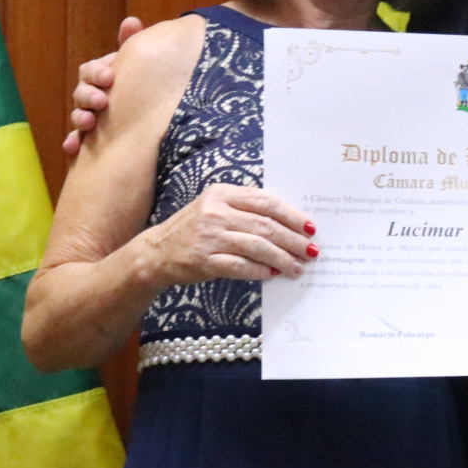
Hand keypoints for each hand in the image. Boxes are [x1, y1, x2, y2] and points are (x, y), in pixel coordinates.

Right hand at [61, 16, 142, 156]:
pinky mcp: (91, 141)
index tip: (110, 77)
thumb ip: (132, 46)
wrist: (153, 120)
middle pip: (81, 93)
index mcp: (101, 77)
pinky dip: (72, 143)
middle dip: (89, 96)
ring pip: (79, 116)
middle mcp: (93, 97)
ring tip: (89, 123)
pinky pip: (77, 142)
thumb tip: (131, 21)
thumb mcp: (140, 65)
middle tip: (102, 101)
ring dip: (80, 118)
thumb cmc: (143, 84)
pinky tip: (72, 148)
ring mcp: (91, 118)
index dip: (96, 72)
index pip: (90, 70)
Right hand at [141, 184, 316, 284]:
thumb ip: (245, 210)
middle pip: (265, 225)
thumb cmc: (193, 229)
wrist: (156, 252)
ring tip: (297, 267)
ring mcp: (209, 237)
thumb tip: (288, 225)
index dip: (291, 215)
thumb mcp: (215, 208)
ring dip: (282, 259)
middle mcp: (215, 212)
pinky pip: (241, 266)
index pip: (265, 202)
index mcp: (222, 193)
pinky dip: (260, 271)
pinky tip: (273, 274)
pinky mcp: (205, 261)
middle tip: (310, 251)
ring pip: (257, 246)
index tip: (310, 227)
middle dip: (293, 240)